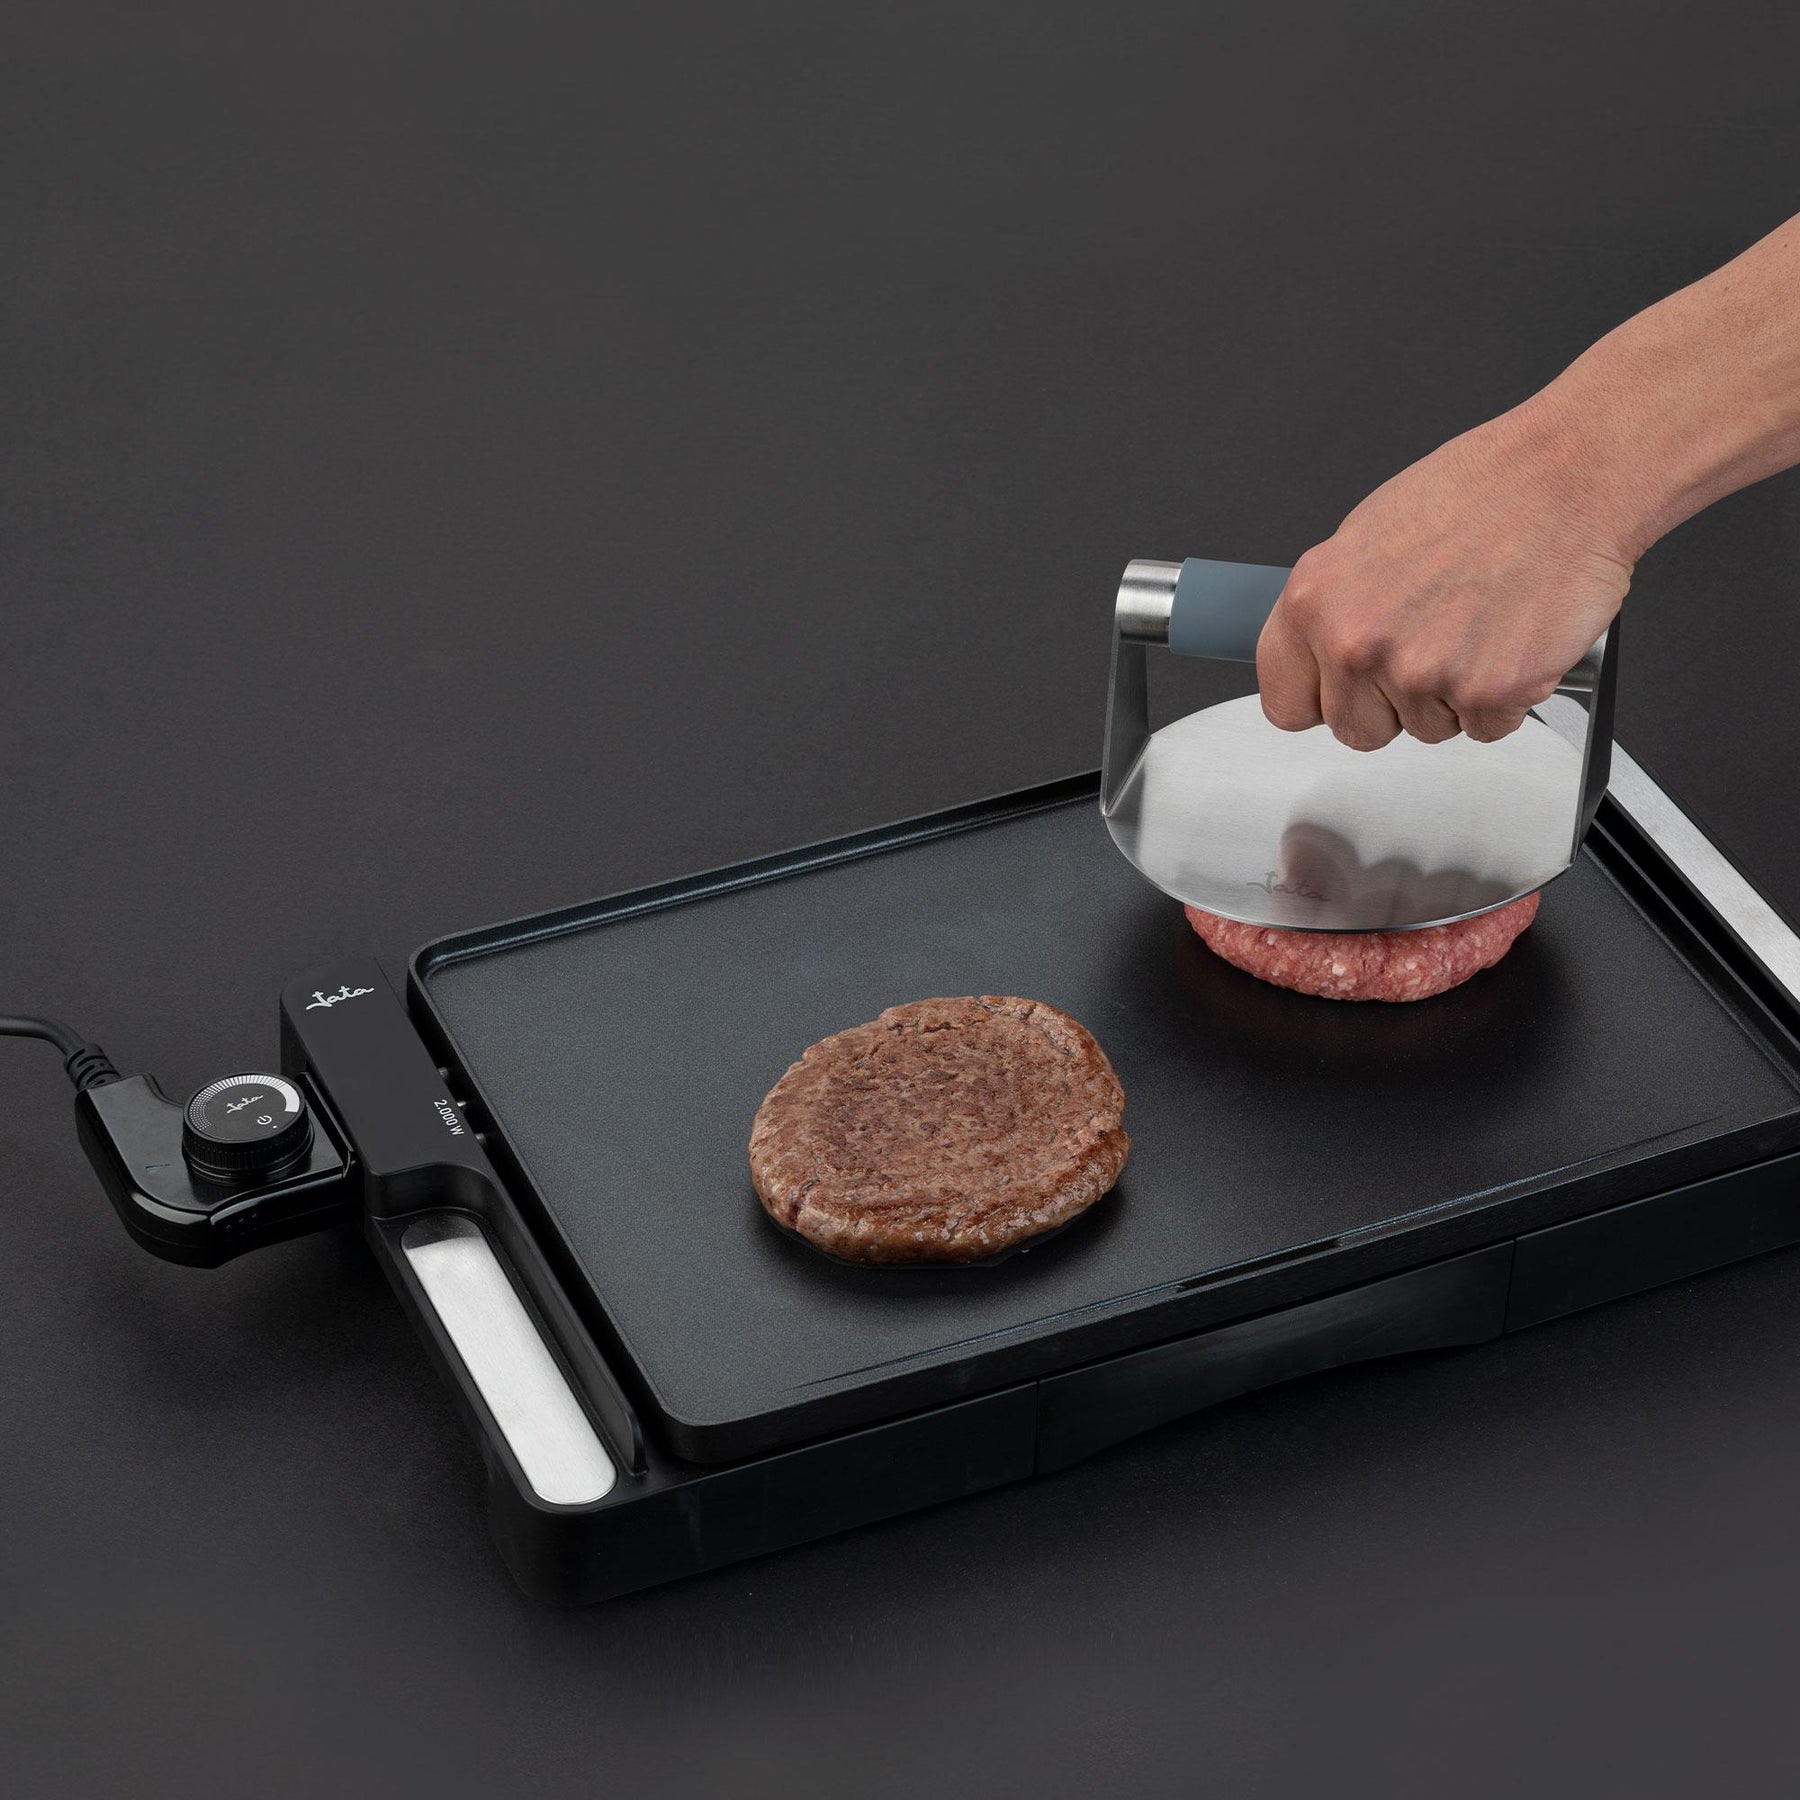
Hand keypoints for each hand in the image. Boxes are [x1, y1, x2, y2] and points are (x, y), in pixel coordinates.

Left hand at [1255, 400, 1634, 747]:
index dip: (1322, 701)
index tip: (1343, 690)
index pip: (1285, 704)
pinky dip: (1506, 696)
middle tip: (1431, 645)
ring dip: (1453, 696)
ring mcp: (1420, 672)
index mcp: (1314, 602)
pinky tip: (1510, 638)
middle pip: (1355, 730)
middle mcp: (1357, 642)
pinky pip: (1485, 728)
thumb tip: (1318, 656)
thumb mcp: (1366, 538)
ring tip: (1476, 626)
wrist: (1569, 476)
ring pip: (1424, 731)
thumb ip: (1334, 609)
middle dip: (1392, 703)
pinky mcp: (1487, 692)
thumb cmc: (1479, 493)